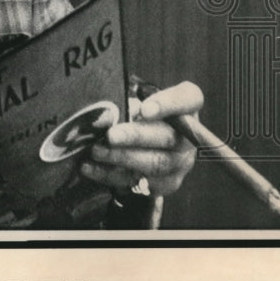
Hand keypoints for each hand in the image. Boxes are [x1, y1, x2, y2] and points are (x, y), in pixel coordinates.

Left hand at [81, 81, 202, 195]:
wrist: (145, 140)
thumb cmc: (139, 109)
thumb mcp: (136, 97)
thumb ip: (130, 99)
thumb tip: (114, 112)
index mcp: (187, 106)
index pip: (189, 99)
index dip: (169, 104)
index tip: (145, 109)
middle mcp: (189, 137)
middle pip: (168, 137)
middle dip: (136, 137)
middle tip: (110, 136)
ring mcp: (180, 164)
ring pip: (154, 164)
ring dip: (121, 157)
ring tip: (96, 150)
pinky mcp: (164, 184)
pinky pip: (138, 182)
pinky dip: (110, 174)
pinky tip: (90, 167)